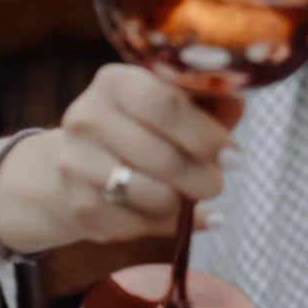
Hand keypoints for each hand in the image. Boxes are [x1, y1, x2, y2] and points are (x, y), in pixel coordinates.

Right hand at [0, 66, 234, 245]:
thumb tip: (237, 102)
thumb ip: (207, 103)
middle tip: (217, 181)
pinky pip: (141, 225)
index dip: (207, 134)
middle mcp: (88, 118)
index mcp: (114, 82)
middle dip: (204, 176)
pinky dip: (169, 224)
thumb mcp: (167, 104)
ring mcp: (77, 164)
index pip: (167, 103)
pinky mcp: (80, 206)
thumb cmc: (136, 129)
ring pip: (156, 196)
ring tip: (192, 195)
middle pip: (165, 157)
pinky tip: (177, 215)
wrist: (71, 167)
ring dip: (185, 202)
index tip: (232, 154)